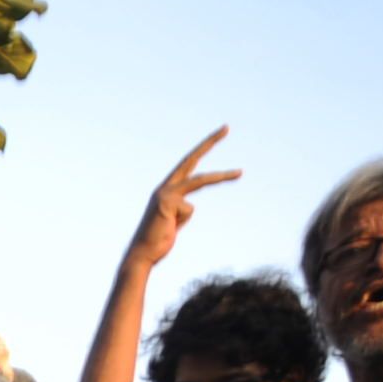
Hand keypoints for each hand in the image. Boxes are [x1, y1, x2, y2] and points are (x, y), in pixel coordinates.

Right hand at [129, 129, 240, 270]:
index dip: (204, 148)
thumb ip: (182, 209)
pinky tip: (169, 227)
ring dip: (222, 176)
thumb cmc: (158, 241)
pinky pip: (189, 211)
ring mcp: (166, 192)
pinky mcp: (167, 202)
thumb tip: (189, 206)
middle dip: (210, 142)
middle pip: (192, 159)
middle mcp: (165, 186)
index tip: (220, 133)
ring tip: (240, 173)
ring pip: (200, 181)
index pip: (189, 164)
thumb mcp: (174, 221)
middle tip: (226, 127)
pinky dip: (181, 222)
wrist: (142, 254)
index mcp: (167, 188)